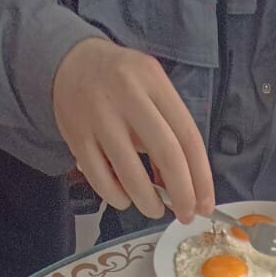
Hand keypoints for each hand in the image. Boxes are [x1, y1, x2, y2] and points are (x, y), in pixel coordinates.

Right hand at [53, 36, 213, 222]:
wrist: (70, 62)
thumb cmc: (120, 83)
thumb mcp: (151, 92)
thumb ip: (169, 133)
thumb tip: (183, 187)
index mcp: (153, 82)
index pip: (188, 136)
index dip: (201, 177)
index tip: (205, 205)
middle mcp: (127, 96)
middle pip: (167, 155)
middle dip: (182, 195)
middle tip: (185, 215)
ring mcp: (99, 116)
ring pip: (131, 174)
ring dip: (148, 203)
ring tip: (154, 209)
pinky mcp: (76, 136)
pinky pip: (101, 180)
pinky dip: (118, 198)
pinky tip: (125, 198)